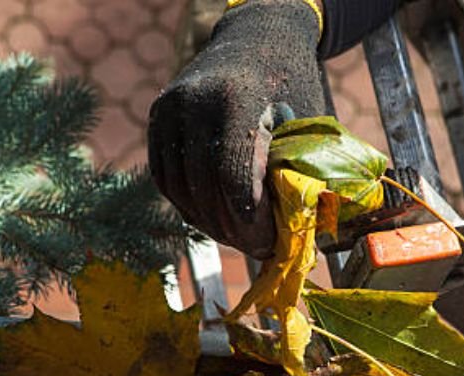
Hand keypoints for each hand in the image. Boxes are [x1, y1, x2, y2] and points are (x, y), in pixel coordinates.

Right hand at [148, 0, 325, 257]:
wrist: (257, 37)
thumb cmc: (292, 85)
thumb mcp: (306, 123)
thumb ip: (299, 172)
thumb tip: (299, 235)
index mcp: (237, 99)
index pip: (233, 174)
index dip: (250, 218)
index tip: (268, 242)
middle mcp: (194, 102)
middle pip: (205, 187)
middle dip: (232, 228)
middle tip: (258, 249)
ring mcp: (170, 108)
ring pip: (181, 188)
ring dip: (209, 222)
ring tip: (239, 238)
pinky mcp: (157, 117)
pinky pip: (165, 177)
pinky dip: (188, 205)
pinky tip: (214, 219)